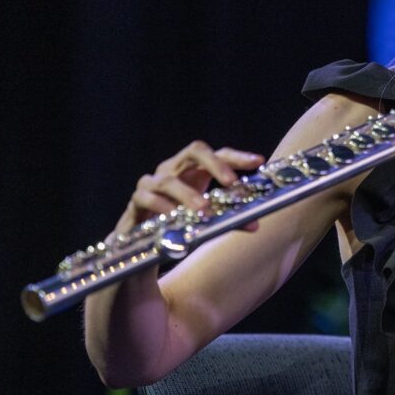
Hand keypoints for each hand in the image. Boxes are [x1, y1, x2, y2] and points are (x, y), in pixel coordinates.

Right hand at [114, 141, 264, 235]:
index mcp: (193, 170)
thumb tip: (255, 225)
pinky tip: (173, 218)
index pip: (218, 154)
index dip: (237, 156)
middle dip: (215, 164)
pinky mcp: (136, 200)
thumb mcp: (205, 219)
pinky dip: (161, 208)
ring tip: (204, 209)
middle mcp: (173, 169)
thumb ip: (227, 219)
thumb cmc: (177, 223)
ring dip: (188, 194)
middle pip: (194, 151)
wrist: (141, 243)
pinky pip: (146, 199)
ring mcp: (152, 182)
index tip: (258, 161)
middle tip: (231, 182)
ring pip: (168, 180)